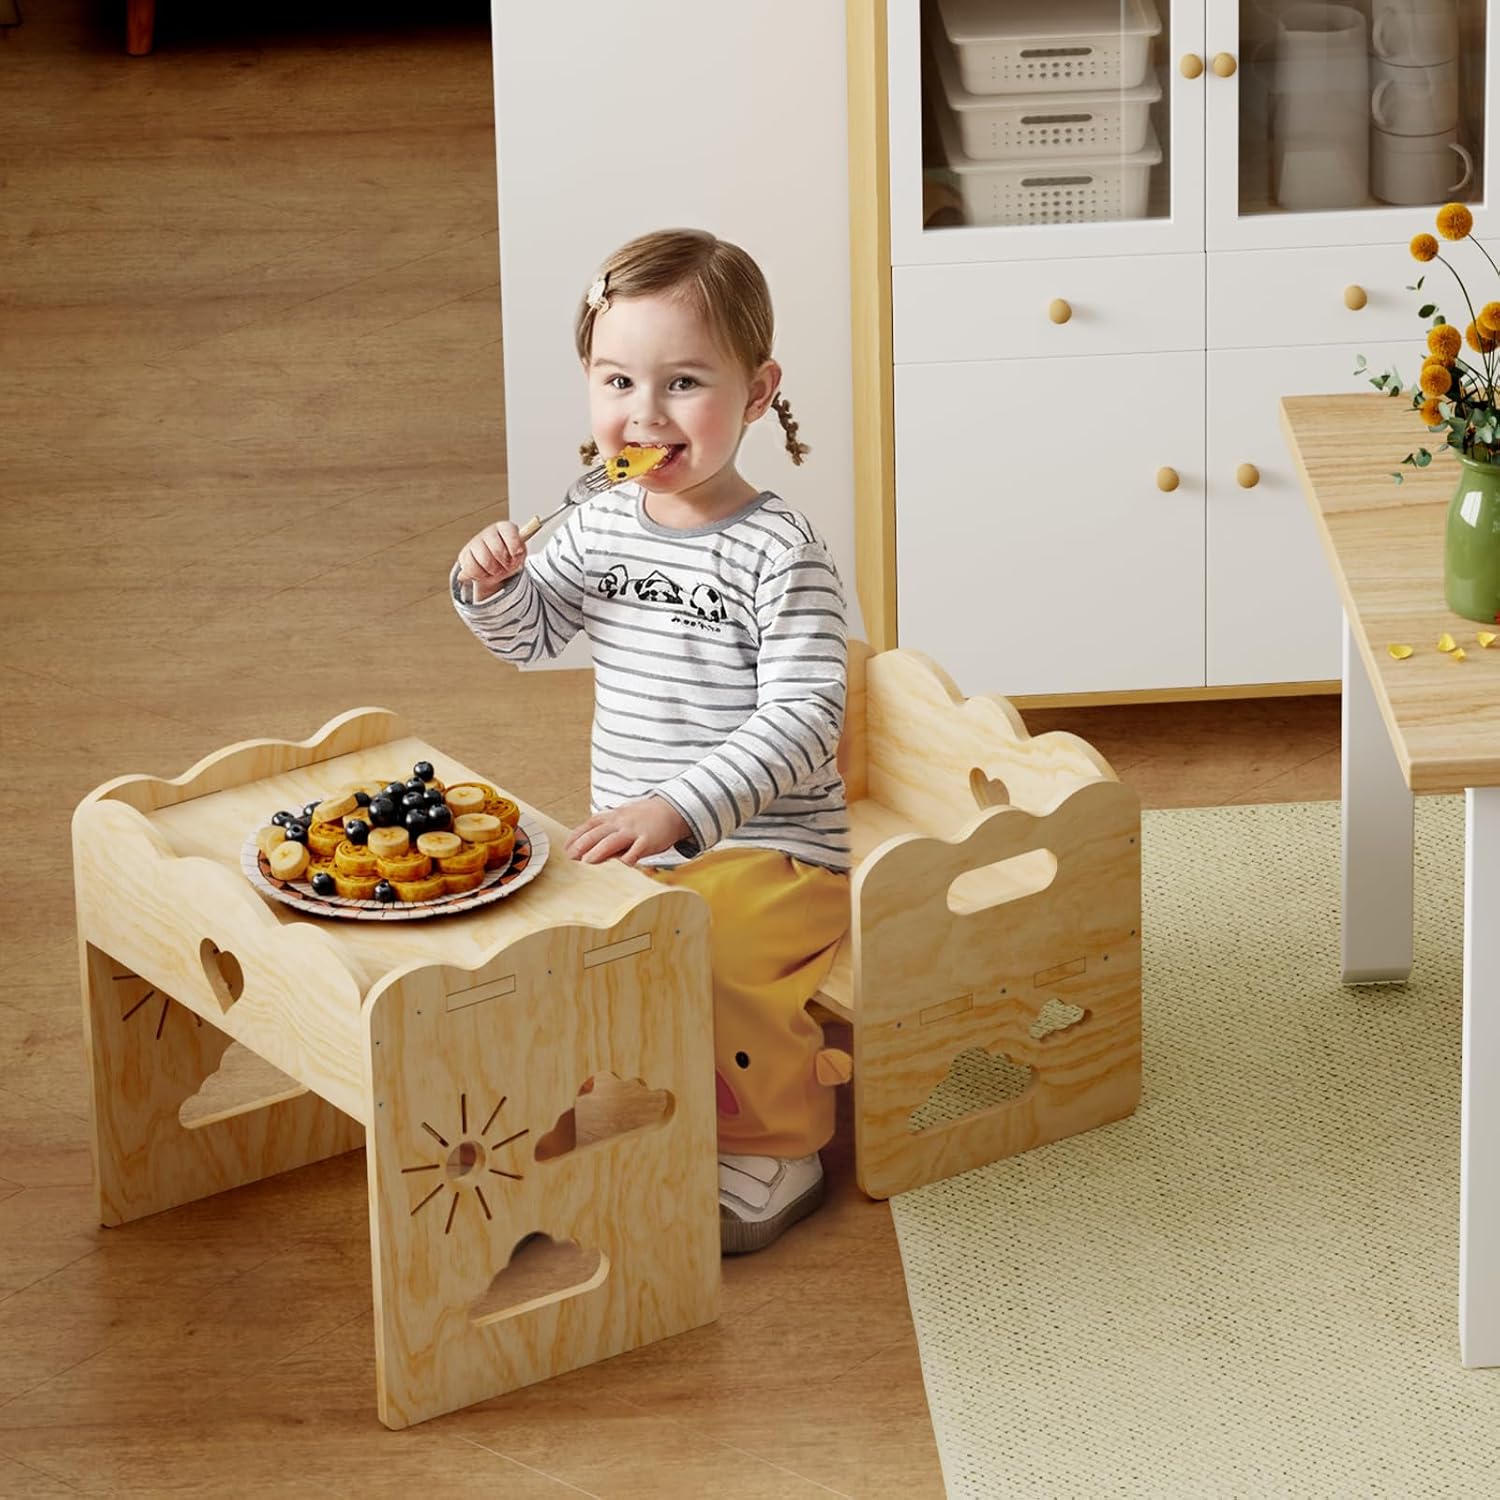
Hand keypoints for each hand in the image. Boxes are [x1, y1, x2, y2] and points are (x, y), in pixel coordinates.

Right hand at [457, 520, 526, 601]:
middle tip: (507, 567)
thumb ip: (519, 553)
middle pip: (497, 549)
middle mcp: (489, 532)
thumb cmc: (510, 559)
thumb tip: (517, 552)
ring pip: (485, 561)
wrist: (495, 570)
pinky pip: (472, 569)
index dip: (513, 543)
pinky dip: (480, 576)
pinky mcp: (464, 555)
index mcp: (505, 528)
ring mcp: (475, 542)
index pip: (508, 530)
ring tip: (496, 570)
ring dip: (493, 571)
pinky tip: (484, 572)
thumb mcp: (520, 556)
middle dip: (504, 563)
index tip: (516, 554)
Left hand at [565, 797, 690, 866]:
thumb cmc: (644, 818)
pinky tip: (621, 866)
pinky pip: (636, 851)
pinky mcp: (648, 840)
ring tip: (587, 861)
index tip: (566, 847)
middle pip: (597, 833)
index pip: (590, 825)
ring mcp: (634, 831)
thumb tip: (589, 846)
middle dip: (582, 845)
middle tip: (570, 856)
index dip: (577, 836)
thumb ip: (607, 828)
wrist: (672, 810)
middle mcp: (621, 822)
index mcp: (613, 817)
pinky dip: (628, 858)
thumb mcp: (623, 817)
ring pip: (612, 841)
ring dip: (598, 851)